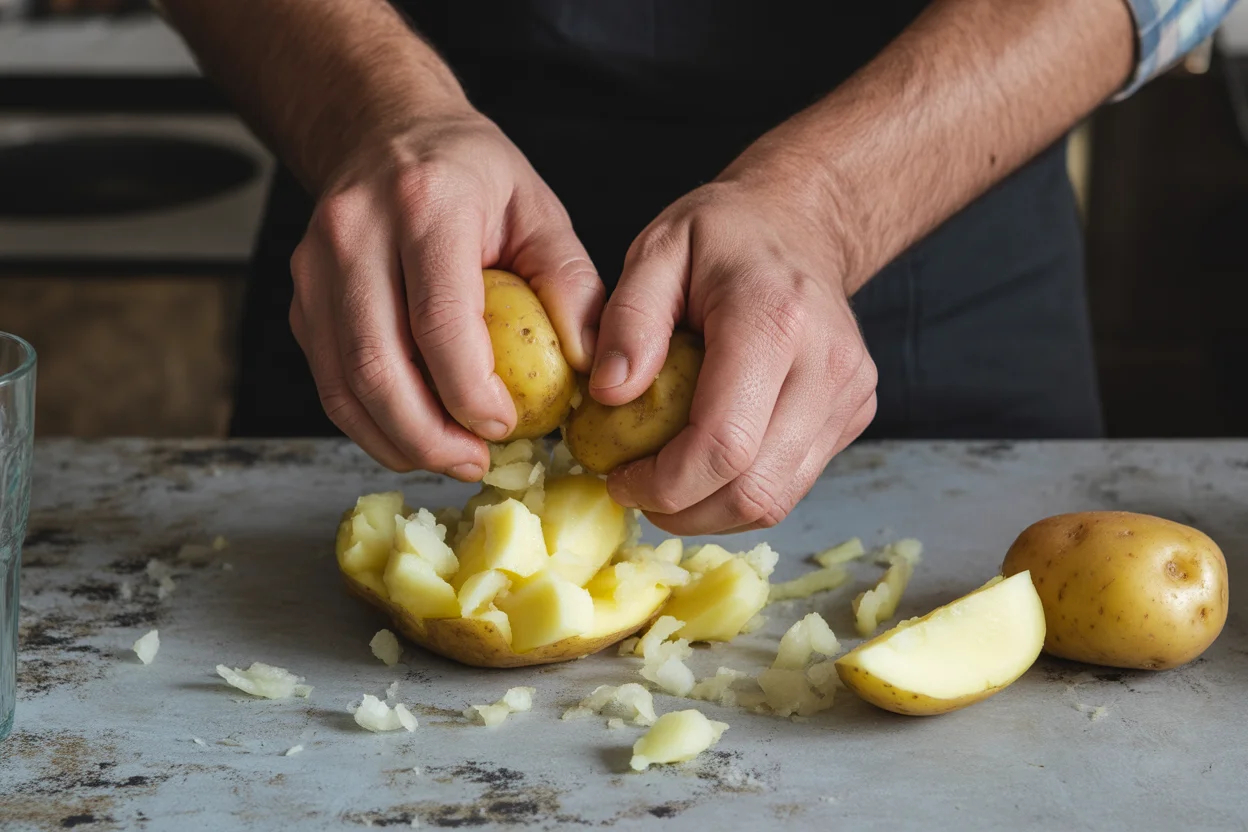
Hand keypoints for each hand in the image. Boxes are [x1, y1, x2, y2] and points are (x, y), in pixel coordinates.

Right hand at [289, 108, 602, 478]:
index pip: (438, 320)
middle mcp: (355, 234)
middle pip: (378, 366)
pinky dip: (371, 424)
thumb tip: (595, 369)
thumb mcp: (539, 211)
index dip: (468, 391)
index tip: (504, 429)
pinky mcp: (302, 301)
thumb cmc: (471, 176)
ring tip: (451, 458)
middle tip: (476, 463)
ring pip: (344, 385)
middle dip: (429, 436)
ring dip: (397, 440)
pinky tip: (415, 437)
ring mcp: (316, 269)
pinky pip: (330, 382)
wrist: (385, 133)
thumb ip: (571, 285)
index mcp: (425, 205)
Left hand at [590, 163, 877, 534]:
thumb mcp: (657, 250)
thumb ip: (628, 319)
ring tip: (666, 480)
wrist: (803, 223)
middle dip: (683, 509)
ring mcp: (849, 394)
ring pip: (776, 499)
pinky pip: (791, 482)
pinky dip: (740, 490)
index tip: (619, 480)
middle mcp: (827, 365)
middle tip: (635, 490)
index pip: (724, 444)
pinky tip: (706, 461)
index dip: (665, 484)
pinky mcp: (854, 414)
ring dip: (711, 510)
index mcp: (774, 320)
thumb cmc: (724, 235)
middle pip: (754, 489)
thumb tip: (609, 394)